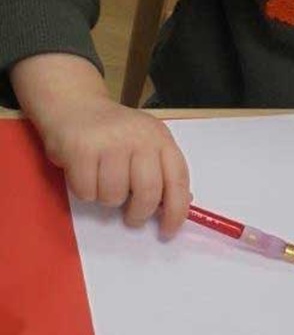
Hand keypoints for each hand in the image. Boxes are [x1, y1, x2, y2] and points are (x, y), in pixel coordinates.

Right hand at [11, 53, 190, 234]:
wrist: (73, 104)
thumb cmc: (113, 133)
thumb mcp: (145, 144)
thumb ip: (161, 171)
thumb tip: (179, 205)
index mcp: (161, 139)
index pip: (178, 181)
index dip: (177, 211)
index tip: (168, 230)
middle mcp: (140, 138)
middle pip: (148, 193)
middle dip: (139, 214)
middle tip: (131, 218)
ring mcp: (110, 142)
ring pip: (114, 196)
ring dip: (107, 199)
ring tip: (102, 181)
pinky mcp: (81, 148)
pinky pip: (87, 191)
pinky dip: (84, 191)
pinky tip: (84, 174)